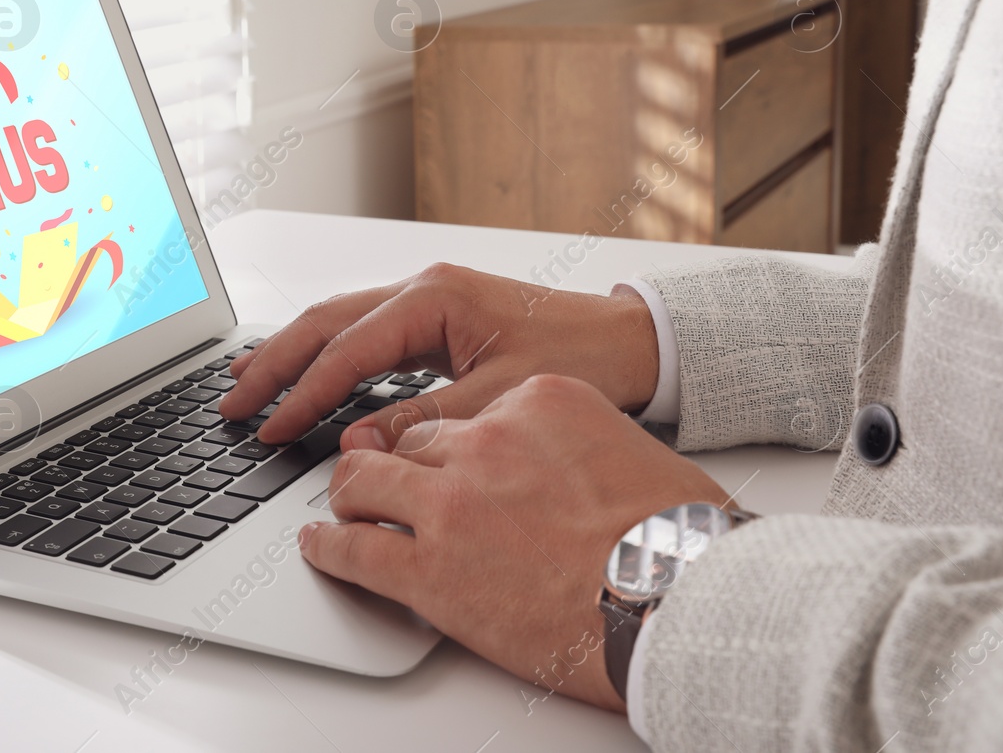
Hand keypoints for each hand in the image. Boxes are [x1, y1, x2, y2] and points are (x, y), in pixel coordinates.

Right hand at [218, 263, 659, 446]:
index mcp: (433, 297)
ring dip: (291, 354)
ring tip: (245, 380)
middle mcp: (422, 288)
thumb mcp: (500, 397)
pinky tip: (306, 372)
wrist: (635, 340)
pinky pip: (363, 332)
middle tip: (230, 403)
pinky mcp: (435, 316)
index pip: (345, 351)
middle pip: (324, 323)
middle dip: (273, 364)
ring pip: (338, 322)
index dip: (302, 394)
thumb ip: (427, 420)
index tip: (269, 428)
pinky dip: (327, 355)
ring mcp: (426, 297)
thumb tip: (362, 443)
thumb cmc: (584, 356)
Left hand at [298, 374, 731, 710]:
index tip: (446, 461)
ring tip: (341, 508)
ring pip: (364, 479)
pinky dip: (327, 547)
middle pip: (409, 442)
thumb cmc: (679, 539)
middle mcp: (486, 442)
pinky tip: (320, 546)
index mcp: (538, 402)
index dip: (448, 445)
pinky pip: (354, 548)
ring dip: (348, 493)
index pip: (464, 415)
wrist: (682, 599)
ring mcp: (451, 503)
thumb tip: (572, 472)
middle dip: (391, 464)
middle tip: (378, 482)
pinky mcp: (429, 568)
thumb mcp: (630, 453)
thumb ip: (579, 446)